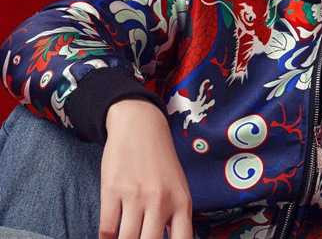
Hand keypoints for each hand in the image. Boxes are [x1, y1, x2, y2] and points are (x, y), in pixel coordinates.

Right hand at [100, 99, 192, 238]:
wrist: (141, 126)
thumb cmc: (161, 162)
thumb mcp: (178, 188)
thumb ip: (176, 218)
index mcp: (182, 203)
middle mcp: (161, 201)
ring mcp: (136, 196)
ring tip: (124, 238)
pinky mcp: (112, 190)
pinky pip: (107, 229)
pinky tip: (108, 238)